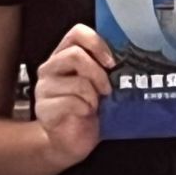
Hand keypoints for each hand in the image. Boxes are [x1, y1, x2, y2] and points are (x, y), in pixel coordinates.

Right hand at [32, 24, 111, 169]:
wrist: (71, 141)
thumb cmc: (88, 110)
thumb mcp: (99, 84)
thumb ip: (106, 69)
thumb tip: (131, 57)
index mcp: (64, 56)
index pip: (77, 33)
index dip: (97, 43)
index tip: (111, 61)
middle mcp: (50, 68)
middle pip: (75, 55)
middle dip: (98, 74)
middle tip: (107, 90)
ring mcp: (44, 88)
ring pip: (76, 81)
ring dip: (93, 95)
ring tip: (96, 105)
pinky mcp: (44, 108)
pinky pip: (70, 102)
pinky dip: (85, 109)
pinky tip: (86, 114)